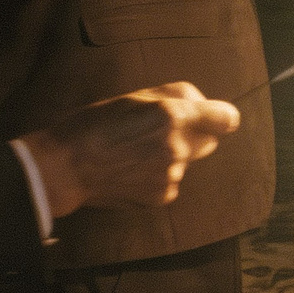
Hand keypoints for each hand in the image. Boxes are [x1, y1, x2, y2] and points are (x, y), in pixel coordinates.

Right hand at [16, 81, 242, 217]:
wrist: (67, 167)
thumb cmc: (95, 124)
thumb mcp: (134, 96)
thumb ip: (175, 96)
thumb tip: (200, 103)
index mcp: (172, 116)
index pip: (226, 119)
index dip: (219, 117)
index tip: (213, 118)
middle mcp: (177, 147)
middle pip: (210, 142)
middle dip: (194, 135)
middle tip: (161, 132)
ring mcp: (171, 175)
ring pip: (187, 163)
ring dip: (172, 157)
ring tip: (135, 153)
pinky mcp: (162, 197)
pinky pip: (172, 182)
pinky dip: (158, 176)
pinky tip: (132, 170)